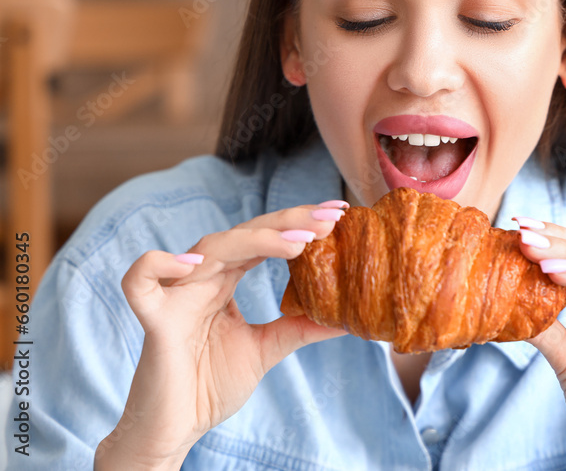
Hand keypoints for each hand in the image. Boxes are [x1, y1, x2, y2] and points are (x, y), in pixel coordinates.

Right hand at [95, 201, 350, 469]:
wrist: (176, 429)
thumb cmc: (210, 385)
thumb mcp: (267, 348)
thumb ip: (299, 328)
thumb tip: (346, 318)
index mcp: (227, 279)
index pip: (265, 239)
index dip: (298, 223)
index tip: (339, 214)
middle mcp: (203, 278)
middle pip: (245, 233)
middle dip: (289, 221)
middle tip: (330, 217)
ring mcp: (177, 294)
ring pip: (211, 248)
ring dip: (256, 240)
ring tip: (297, 242)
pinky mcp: (154, 319)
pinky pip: (141, 281)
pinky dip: (159, 263)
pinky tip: (193, 263)